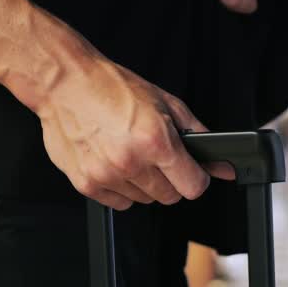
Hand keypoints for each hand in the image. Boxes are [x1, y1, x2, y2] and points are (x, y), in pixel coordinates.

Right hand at [35, 52, 232, 210]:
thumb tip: (222, 164)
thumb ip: (199, 136)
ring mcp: (106, 175)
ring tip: (130, 153)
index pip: (193, 187)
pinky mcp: (86, 184)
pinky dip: (120, 188)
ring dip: (143, 183)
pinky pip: (119, 203)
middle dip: (170, 180)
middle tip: (156, 157)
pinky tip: (113, 162)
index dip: (196, 178)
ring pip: (144, 200)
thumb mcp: (167, 104)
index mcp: (155, 141)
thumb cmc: (113, 88)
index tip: (191, 172)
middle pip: (169, 197)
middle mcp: (131, 161)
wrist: (65, 83)